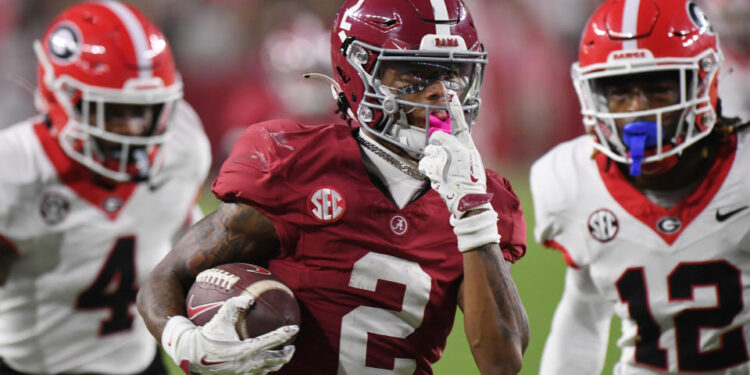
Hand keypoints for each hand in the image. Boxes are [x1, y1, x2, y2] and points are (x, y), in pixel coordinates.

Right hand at [162, 294, 297, 374]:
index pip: (272, 341)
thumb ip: (234, 305)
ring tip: (281, 356)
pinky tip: (263, 363)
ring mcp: (242, 373)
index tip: (295, 327)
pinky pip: (255, 374)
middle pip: (274, 360)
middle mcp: (246, 364)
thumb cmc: (205, 335)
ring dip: (276, 363)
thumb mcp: (219, 317)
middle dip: (286, 354)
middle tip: (292, 346)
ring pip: (266, 369)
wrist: (189, 356)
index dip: (285, 334)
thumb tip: (250, 298)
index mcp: (245, 350)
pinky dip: (263, 368)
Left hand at [418, 92, 500, 251]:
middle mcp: (459, 150)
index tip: (450, 93)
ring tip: (442, 172)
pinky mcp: (438, 170)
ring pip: (429, 150)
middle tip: (441, 159)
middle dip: (435, 146)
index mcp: (468, 147)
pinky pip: (424, 163)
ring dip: (431, 160)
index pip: (461, 124)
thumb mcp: (470, 163)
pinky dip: (427, 170)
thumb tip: (442, 141)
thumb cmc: (470, 185)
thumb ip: (458, 150)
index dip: (455, 108)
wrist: (471, 204)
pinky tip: (436, 178)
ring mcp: (448, 160)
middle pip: (437, 137)